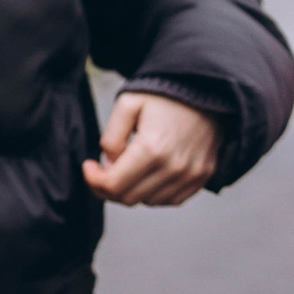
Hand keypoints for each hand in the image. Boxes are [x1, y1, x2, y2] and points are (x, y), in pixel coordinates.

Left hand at [85, 91, 219, 205]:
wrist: (205, 91)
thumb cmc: (162, 96)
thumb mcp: (126, 105)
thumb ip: (111, 137)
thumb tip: (109, 165)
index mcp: (152, 149)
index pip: (114, 185)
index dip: (93, 180)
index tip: (88, 166)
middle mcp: (174, 168)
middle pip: (130, 198)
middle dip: (107, 188)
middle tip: (101, 170)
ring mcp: (191, 175)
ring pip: (150, 202)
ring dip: (131, 191)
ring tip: (124, 170)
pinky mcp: (202, 177)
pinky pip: (172, 200)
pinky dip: (154, 194)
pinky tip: (145, 176)